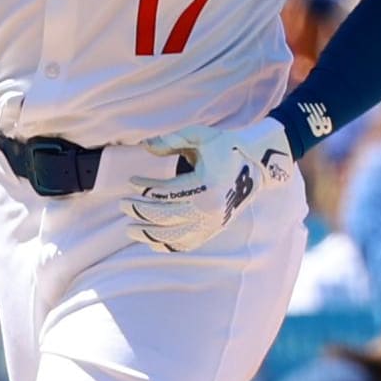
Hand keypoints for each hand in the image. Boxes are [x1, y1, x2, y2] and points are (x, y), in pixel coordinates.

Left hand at [128, 119, 294, 252]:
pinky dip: (167, 245)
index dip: (143, 187)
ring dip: (147, 235)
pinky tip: (151, 241)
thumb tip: (144, 146)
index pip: (164, 193)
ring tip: (129, 229)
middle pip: (164, 216)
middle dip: (139, 211)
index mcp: (205, 185)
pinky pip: (187, 244)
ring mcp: (213, 222)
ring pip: (173, 236)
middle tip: (122, 204)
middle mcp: (209, 208)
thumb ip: (171, 140)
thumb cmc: (226, 146)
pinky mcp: (215, 229)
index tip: (130, 180)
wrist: (259, 164)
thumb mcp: (200, 136)